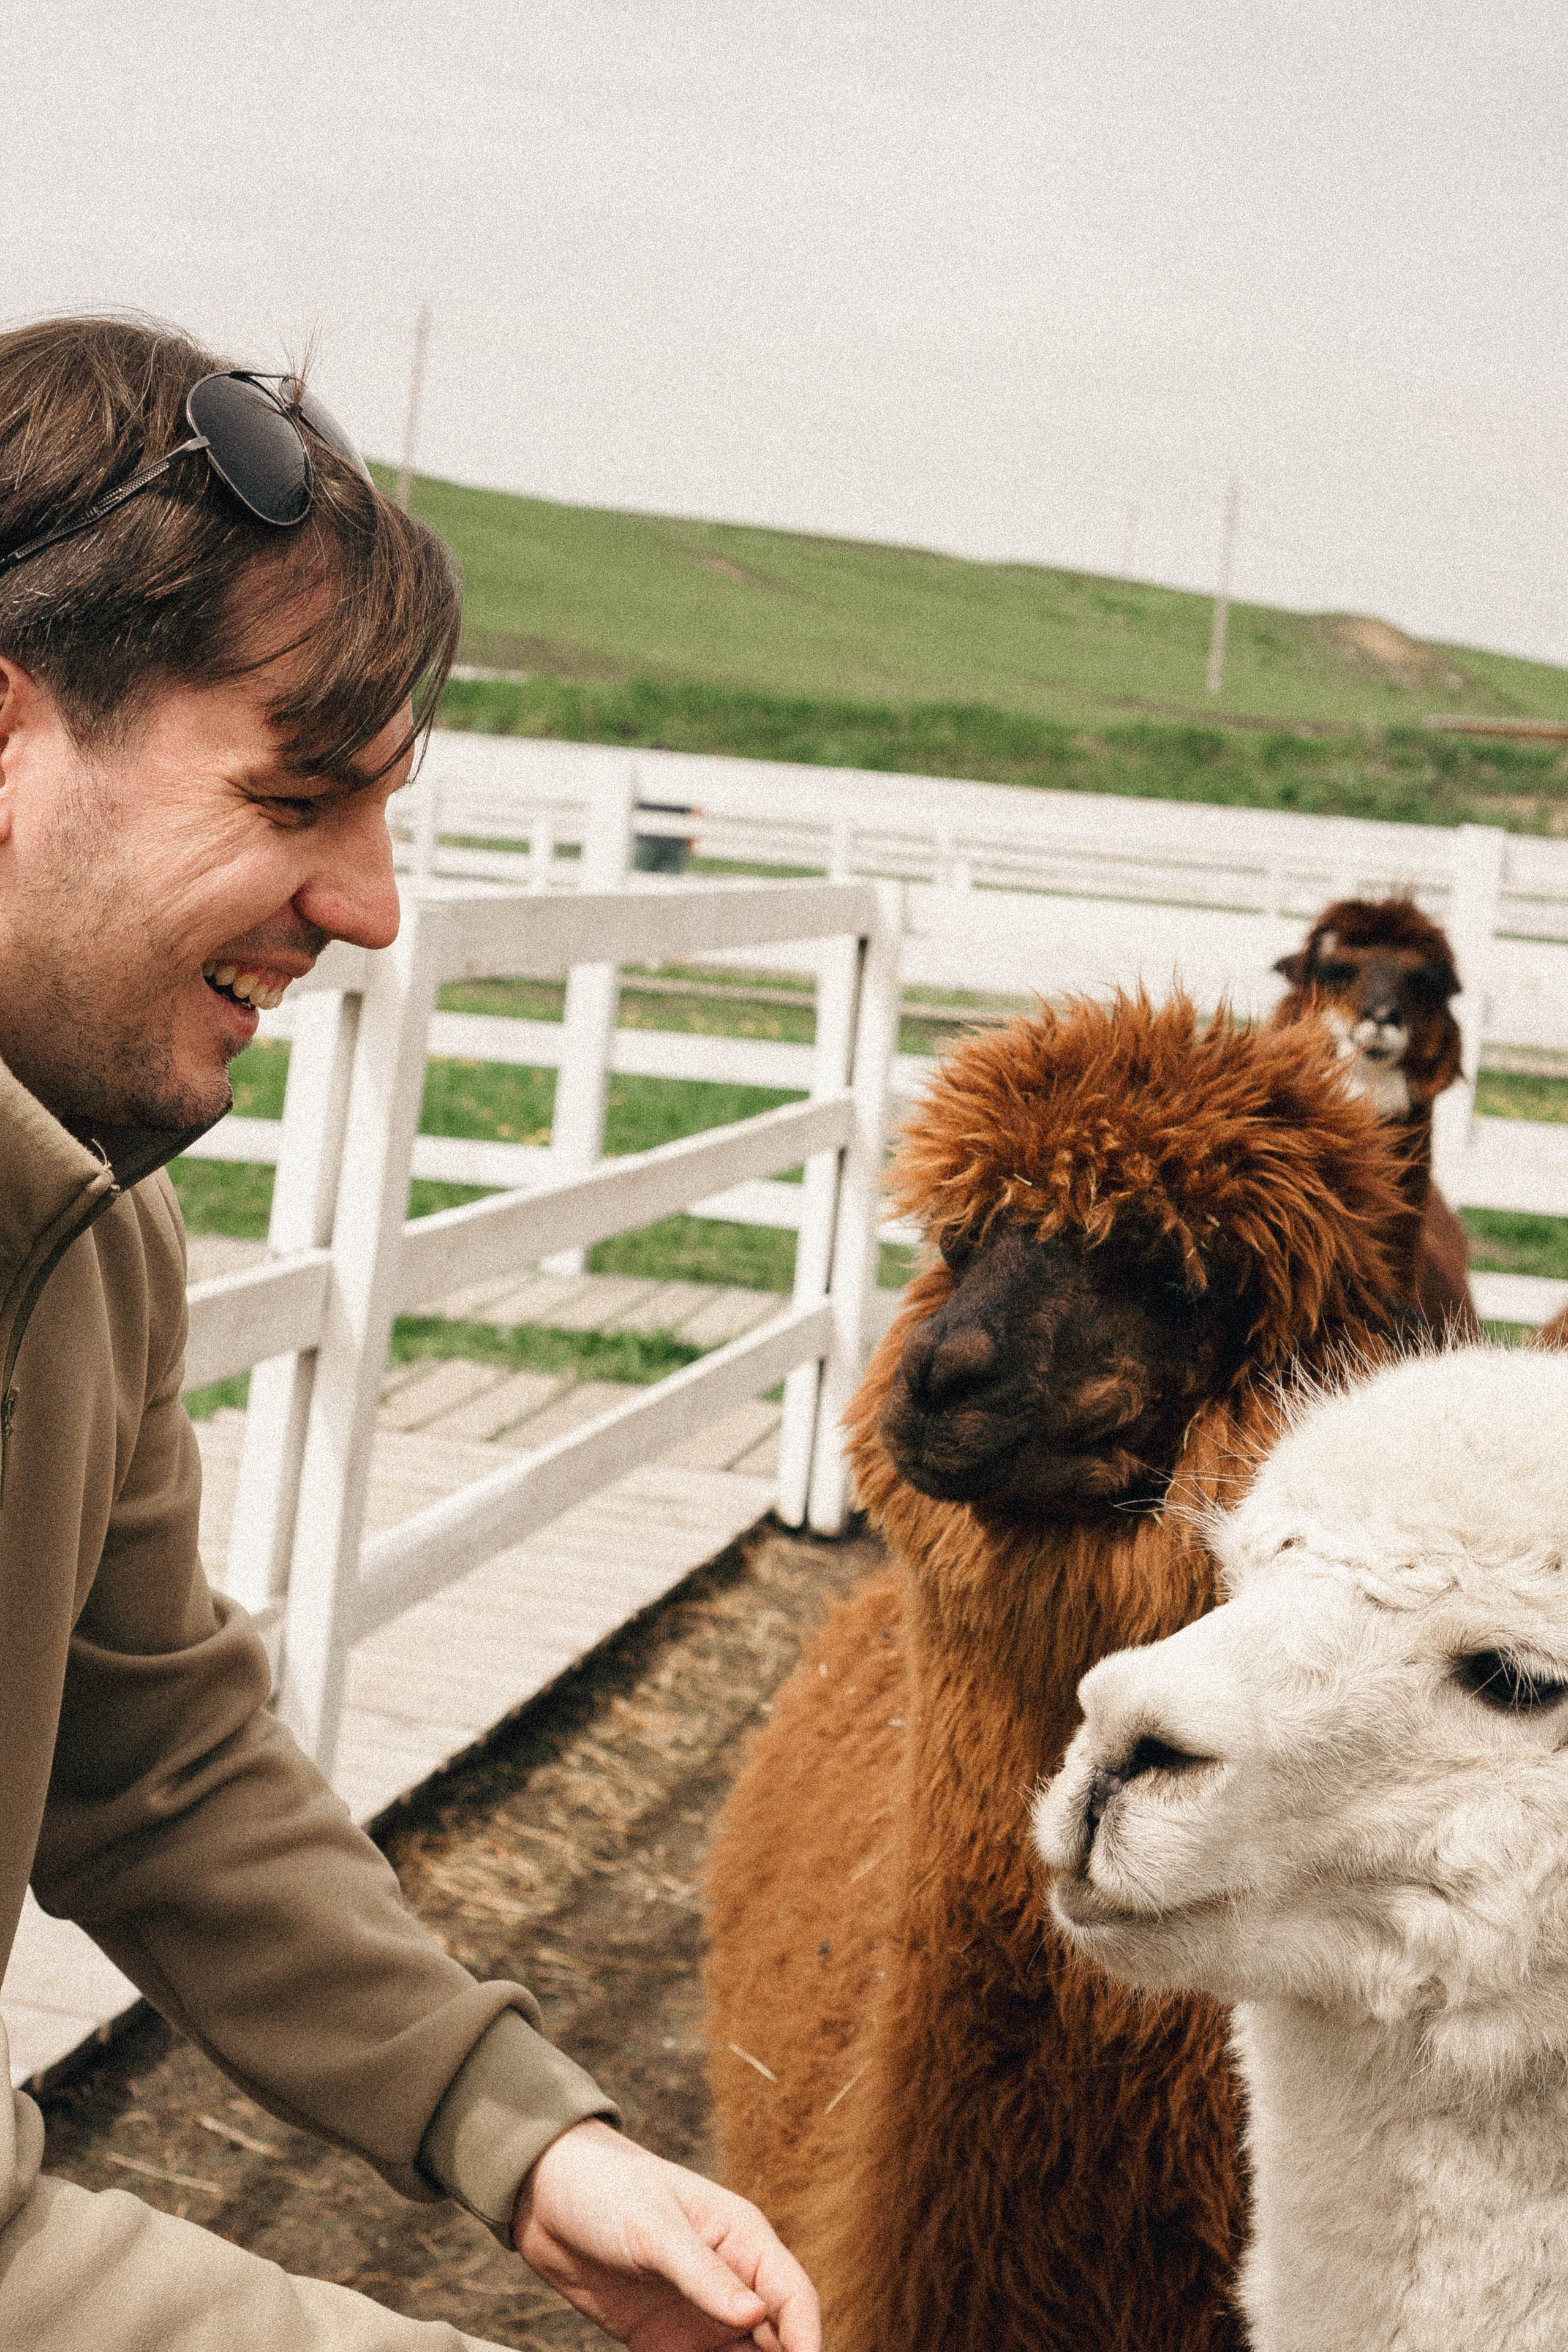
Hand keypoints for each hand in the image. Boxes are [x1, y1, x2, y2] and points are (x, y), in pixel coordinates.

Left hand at [512, 2118, 819, 2351]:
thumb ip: (703, 2273)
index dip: (809, 2339)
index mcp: (742, 2239)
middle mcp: (730, 2281)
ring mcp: (700, 2315)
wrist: (544, 2198)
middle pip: (777, 2339)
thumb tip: (755, 2314)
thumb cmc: (607, 2189)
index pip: (793, 2297)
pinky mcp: (665, 2341)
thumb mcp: (655, 2228)